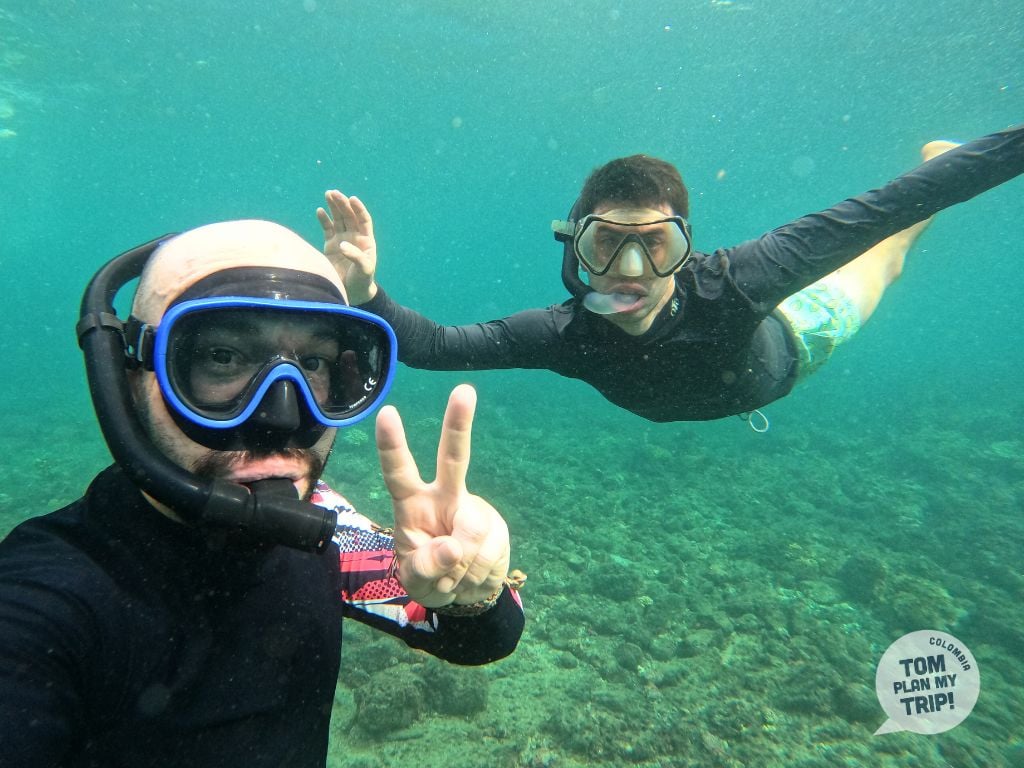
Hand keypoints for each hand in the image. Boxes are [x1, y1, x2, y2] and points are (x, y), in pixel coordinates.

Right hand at [316, 189, 378, 304]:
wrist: (352, 292)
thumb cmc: (362, 280)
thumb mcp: (364, 269)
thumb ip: (355, 256)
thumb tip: (342, 244)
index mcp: (366, 240)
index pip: (364, 220)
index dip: (359, 209)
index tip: (352, 199)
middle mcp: (354, 237)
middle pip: (349, 216)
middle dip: (342, 204)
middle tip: (334, 193)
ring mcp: (342, 240)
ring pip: (338, 219)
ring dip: (333, 207)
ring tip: (328, 194)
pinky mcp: (331, 246)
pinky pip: (327, 229)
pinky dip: (324, 220)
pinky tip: (320, 211)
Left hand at [377, 384, 510, 608]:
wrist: (465, 594)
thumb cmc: (428, 576)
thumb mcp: (416, 580)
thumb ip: (426, 566)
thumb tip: (453, 546)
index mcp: (411, 503)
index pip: (398, 472)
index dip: (392, 445)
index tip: (387, 413)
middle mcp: (443, 496)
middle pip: (453, 457)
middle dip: (458, 424)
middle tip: (464, 391)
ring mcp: (473, 510)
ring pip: (471, 531)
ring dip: (461, 567)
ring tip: (454, 575)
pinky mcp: (495, 527)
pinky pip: (488, 551)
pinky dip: (477, 574)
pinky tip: (471, 574)